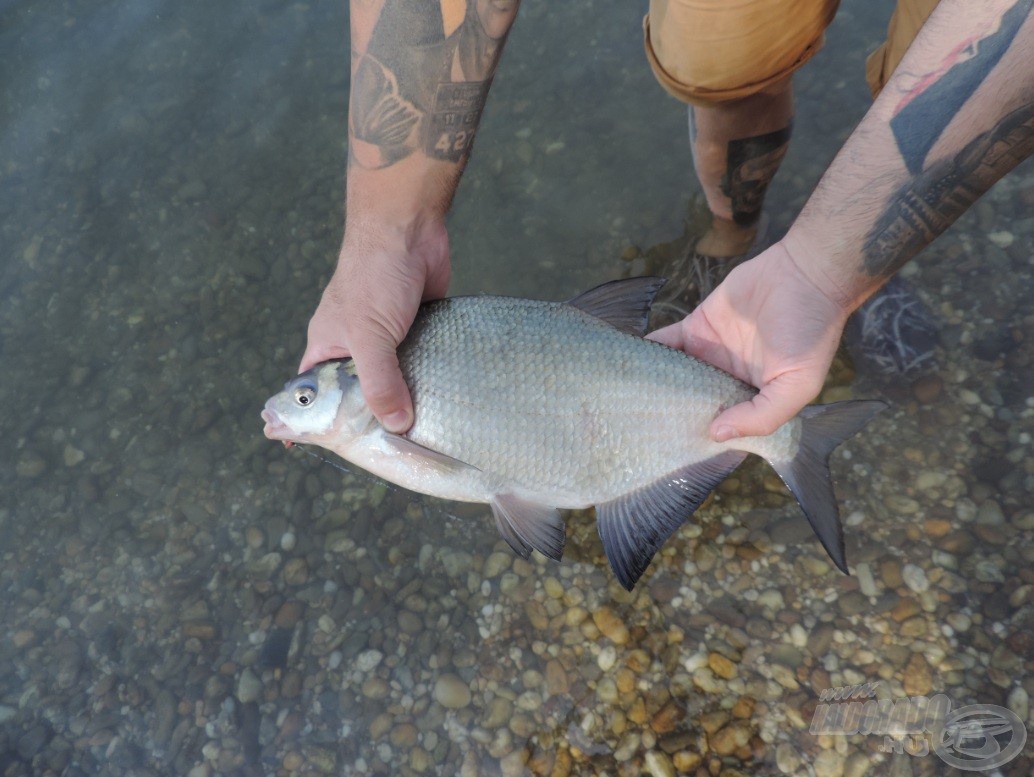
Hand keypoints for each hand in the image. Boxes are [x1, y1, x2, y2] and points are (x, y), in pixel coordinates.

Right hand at [299, 221, 449, 432]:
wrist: (409, 229)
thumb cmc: (373, 275)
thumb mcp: (369, 335)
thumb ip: (380, 381)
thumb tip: (397, 425)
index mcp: (327, 347)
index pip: (314, 396)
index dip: (315, 422)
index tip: (317, 450)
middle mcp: (354, 346)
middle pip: (359, 394)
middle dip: (372, 419)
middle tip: (389, 453)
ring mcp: (388, 338)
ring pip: (395, 380)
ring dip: (407, 399)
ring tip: (422, 437)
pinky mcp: (418, 329)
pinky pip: (421, 363)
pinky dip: (430, 379)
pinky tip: (446, 402)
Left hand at [648, 241, 849, 440]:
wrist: (803, 274)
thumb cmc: (810, 333)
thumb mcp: (798, 384)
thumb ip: (763, 415)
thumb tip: (718, 435)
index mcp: (752, 397)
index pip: (723, 425)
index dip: (703, 437)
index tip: (676, 450)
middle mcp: (727, 378)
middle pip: (692, 403)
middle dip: (670, 415)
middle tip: (641, 431)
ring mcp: (709, 353)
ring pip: (675, 376)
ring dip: (655, 386)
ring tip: (628, 404)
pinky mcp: (695, 327)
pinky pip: (666, 343)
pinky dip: (649, 352)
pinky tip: (628, 365)